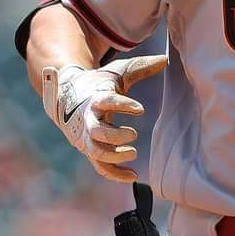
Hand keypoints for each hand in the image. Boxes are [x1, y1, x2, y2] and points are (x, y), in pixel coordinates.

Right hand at [42, 55, 166, 182]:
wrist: (68, 95)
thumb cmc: (100, 83)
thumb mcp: (118, 72)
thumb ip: (141, 67)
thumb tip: (166, 59)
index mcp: (95, 98)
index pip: (106, 102)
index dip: (122, 105)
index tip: (140, 109)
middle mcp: (88, 119)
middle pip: (97, 132)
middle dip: (115, 135)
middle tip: (134, 134)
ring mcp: (87, 137)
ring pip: (96, 152)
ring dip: (114, 156)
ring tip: (133, 152)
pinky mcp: (90, 149)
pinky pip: (100, 166)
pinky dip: (115, 174)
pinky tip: (134, 176)